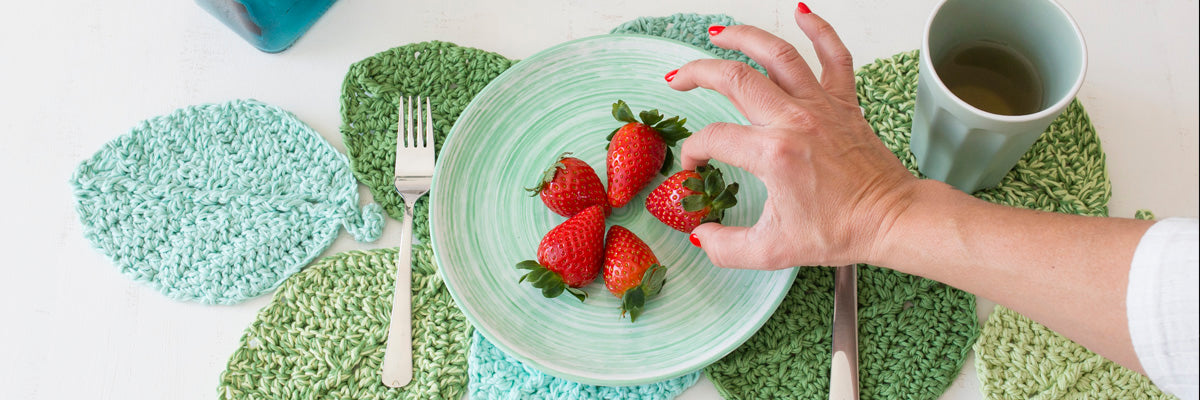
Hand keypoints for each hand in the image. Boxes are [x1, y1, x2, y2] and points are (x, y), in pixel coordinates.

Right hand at [667, 9, 924, 268]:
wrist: (889, 220)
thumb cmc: (839, 232)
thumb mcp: (772, 251)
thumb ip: (726, 247)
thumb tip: (699, 236)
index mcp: (773, 154)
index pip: (715, 138)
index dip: (694, 152)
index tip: (695, 166)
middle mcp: (795, 120)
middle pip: (735, 79)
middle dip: (698, 73)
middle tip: (678, 80)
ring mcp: (821, 106)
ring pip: (777, 55)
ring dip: (744, 38)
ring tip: (718, 34)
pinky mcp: (844, 102)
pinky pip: (835, 56)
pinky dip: (820, 30)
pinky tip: (802, 14)